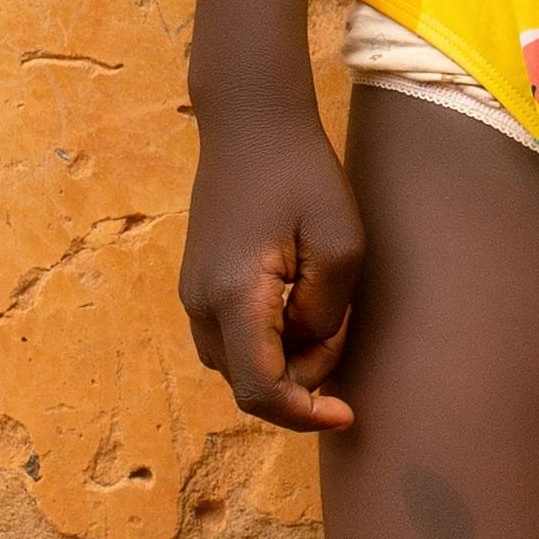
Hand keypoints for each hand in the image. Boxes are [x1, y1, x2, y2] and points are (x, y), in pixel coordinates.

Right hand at [180, 98, 367, 430]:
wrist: (250, 123)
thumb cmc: (302, 175)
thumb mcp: (340, 243)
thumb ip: (325, 313)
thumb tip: (305, 351)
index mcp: (234, 296)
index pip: (261, 391)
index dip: (304, 415)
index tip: (346, 413)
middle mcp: (200, 304)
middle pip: (249, 384)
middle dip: (303, 378)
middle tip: (340, 322)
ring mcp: (192, 295)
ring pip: (239, 365)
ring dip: (285, 359)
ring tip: (322, 306)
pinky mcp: (197, 285)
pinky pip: (230, 340)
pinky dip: (266, 341)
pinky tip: (296, 302)